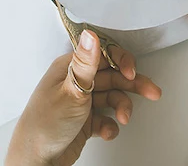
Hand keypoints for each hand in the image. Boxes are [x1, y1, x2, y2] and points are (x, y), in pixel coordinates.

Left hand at [6, 30, 161, 165]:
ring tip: (124, 118)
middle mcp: (75, 83)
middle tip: (151, 91)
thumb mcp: (71, 91)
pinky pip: (106, 118)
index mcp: (70, 69)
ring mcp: (80, 102)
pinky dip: (110, 125)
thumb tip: (91, 34)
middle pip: (112, 77)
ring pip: (112, 98)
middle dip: (133, 85)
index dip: (121, 62)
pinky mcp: (84, 121)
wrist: (36, 162)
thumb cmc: (44, 125)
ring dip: (122, 107)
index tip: (132, 72)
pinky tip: (107, 131)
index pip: (102, 56)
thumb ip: (86, 63)